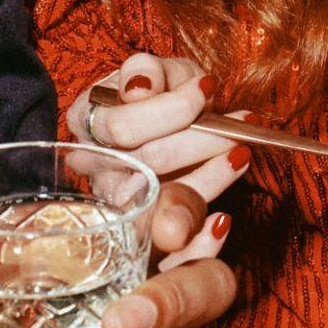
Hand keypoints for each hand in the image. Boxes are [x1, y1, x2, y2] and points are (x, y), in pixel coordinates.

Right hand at [65, 53, 249, 262]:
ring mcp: (114, 203)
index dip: (171, 108)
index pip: (121, 126)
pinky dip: (199, 242)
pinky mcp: (142, 237)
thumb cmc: (165, 93)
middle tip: (240, 125)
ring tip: (240, 153)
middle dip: (201, 141)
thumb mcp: (159, 70)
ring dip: (210, 179)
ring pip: (160, 203)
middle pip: (145, 163)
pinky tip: (221, 220)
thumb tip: (139, 90)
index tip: (207, 88)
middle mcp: (94, 167)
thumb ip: (149, 72)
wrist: (175, 124)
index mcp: (86, 122)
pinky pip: (166, 256)